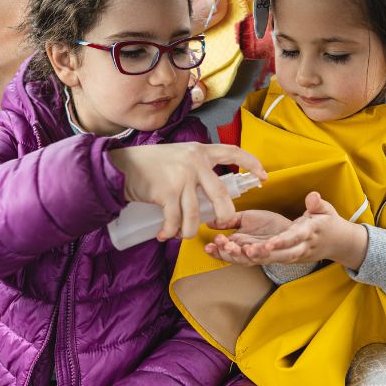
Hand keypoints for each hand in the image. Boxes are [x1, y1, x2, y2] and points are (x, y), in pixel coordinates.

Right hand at [109, 144, 266, 240]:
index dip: (251, 164)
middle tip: (220, 225)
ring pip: (196, 215)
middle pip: (221, 196)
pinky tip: (163, 234)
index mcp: (200, 151)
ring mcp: (182, 177)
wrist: (121, 166)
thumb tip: (212, 192)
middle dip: (224, 217)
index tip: (264, 177)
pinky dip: (170, 232)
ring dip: (187, 231)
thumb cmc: (149, 164)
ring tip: (179, 234)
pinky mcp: (168, 192)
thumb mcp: (178, 156)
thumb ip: (196, 168)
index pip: (233, 152)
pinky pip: (176, 221)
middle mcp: (194, 162)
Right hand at [204, 210, 291, 265]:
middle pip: (234, 257)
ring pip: (249, 259)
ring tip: (237, 246)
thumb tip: (209, 222)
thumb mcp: (245, 218)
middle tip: (223, 244)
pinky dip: (262, 251)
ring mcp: (260, 253)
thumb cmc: (267, 224)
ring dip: (243, 254)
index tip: (208, 245)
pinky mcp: (274, 252)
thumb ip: (229, 221)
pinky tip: (257, 246)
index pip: (223, 250)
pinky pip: (267, 254)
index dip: (216, 250)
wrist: (289, 228)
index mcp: (239, 243)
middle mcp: (247, 251)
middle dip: (227, 252)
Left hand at [239, 192, 368, 268]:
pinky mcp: (290, 259)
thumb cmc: (329, 223)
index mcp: (310, 233)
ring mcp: (296, 255)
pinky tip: (242, 255)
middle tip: (248, 251)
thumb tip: (313, 196)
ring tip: (241, 253)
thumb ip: (318, 204)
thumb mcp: (326, 210)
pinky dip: (259, 259)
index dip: (282, 241)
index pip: (295, 238)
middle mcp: (302, 247)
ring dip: (259, 258)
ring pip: (276, 260)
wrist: (338, 243)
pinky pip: (274, 261)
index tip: (269, 242)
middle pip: (283, 254)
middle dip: (266, 254)